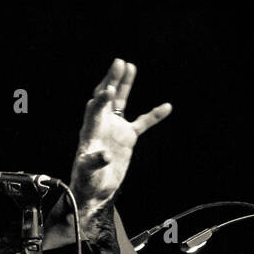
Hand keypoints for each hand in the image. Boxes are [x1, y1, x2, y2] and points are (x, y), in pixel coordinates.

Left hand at [69, 59, 171, 211]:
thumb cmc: (86, 182)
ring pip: (120, 102)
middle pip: (105, 97)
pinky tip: (167, 107)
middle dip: (111, 80)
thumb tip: (105, 155)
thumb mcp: (87, 173)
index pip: (95, 111)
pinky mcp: (126, 137)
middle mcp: (102, 125)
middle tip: (119, 62)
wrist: (95, 191)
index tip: (107, 90)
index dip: (101, 100)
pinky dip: (153, 116)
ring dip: (124, 85)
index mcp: (90, 131)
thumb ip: (94, 162)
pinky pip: (142, 123)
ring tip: (129, 66)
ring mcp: (115, 128)